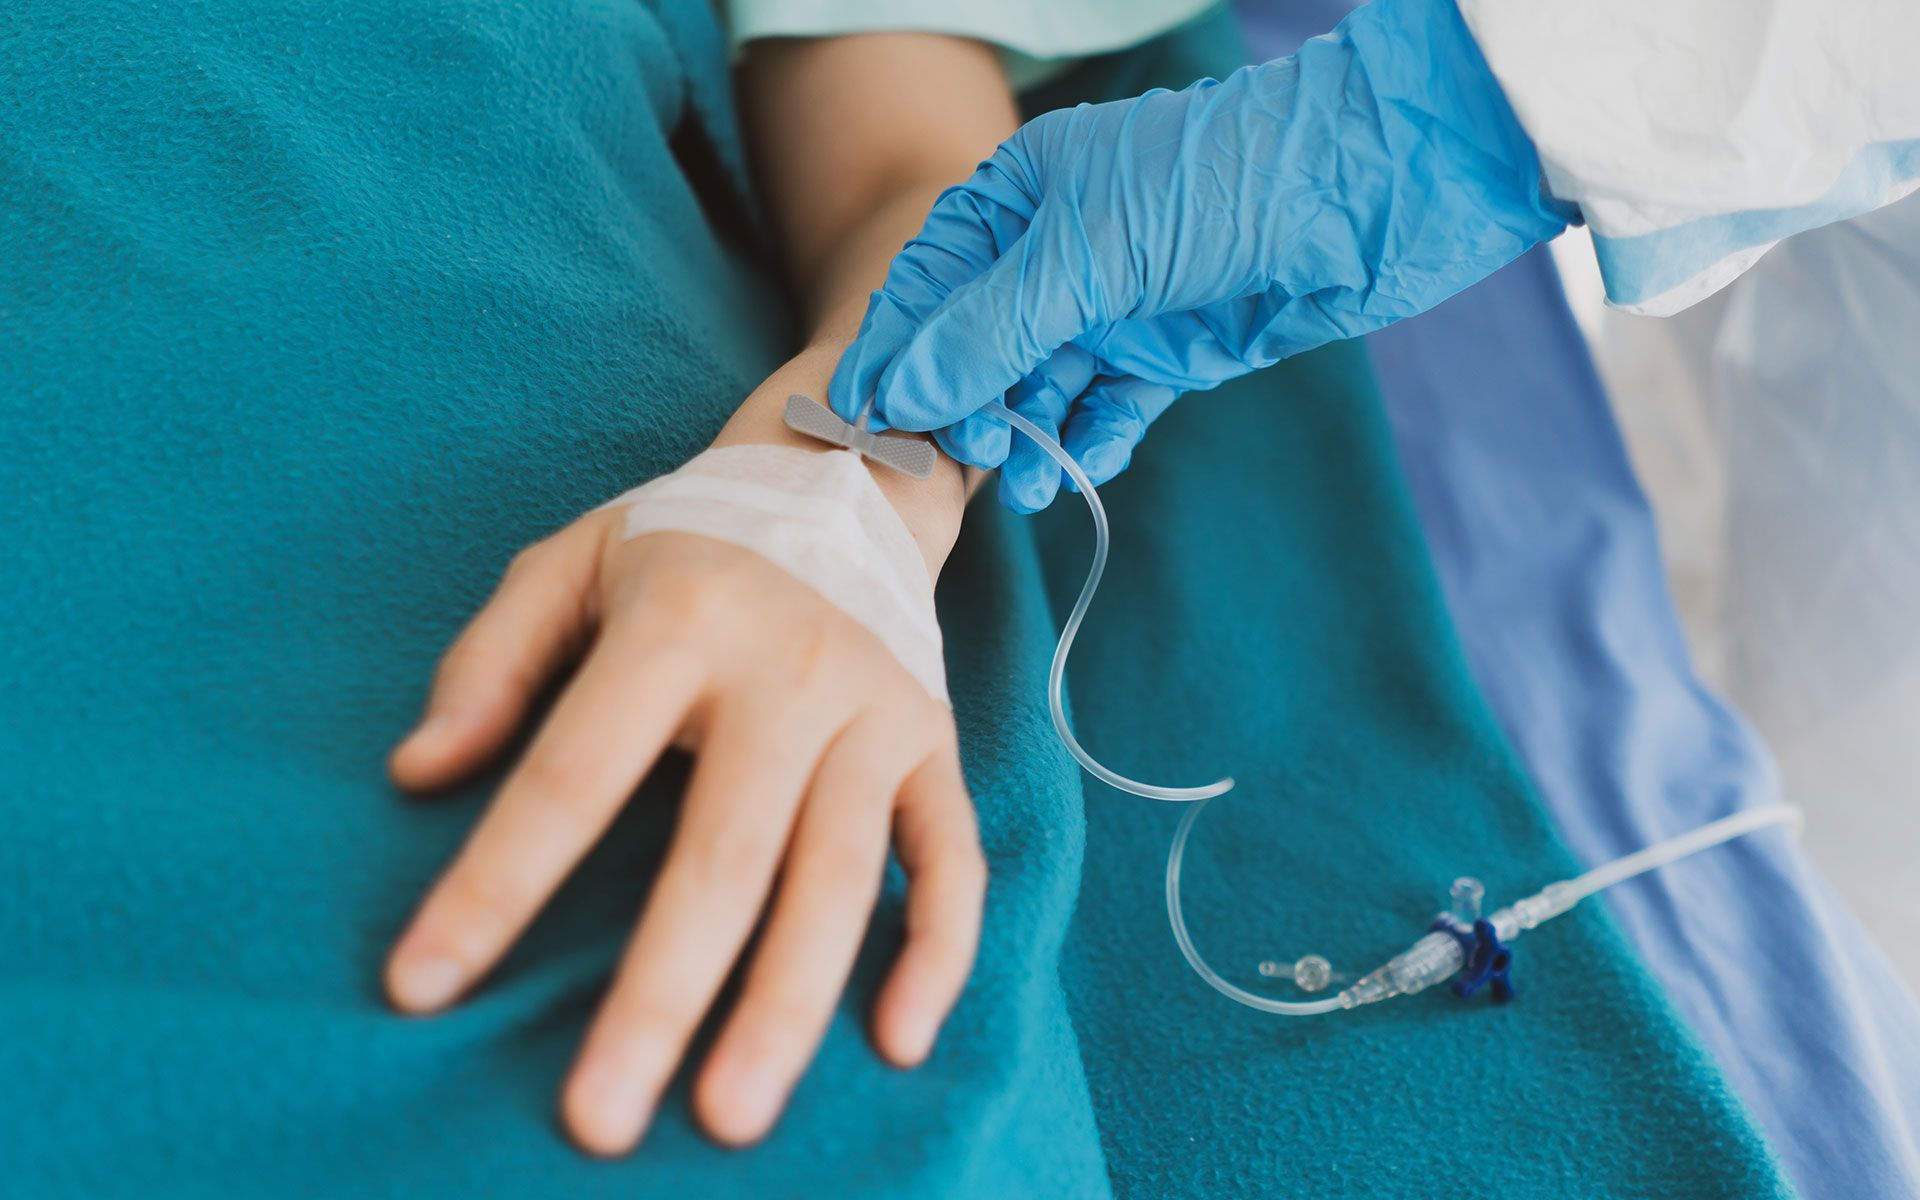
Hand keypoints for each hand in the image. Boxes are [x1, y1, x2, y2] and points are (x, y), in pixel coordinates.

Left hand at [384, 462, 984, 1152]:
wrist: (847, 480)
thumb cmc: (686, 539)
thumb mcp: (571, 561)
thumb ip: (491, 659)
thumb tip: (415, 774)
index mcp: (678, 625)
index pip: (573, 772)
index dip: (494, 885)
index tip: (420, 986)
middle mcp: (787, 673)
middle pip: (722, 855)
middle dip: (658, 995)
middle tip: (599, 1119)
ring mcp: (873, 714)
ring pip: (838, 876)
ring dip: (786, 1002)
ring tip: (732, 1116)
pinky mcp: (932, 744)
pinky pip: (951, 857)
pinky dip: (935, 948)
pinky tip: (894, 1040)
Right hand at [829, 0, 1567, 509]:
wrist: (1362, 199)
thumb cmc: (1214, 193)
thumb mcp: (1084, 258)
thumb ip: (988, 331)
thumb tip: (901, 394)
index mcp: (1019, 197)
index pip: (929, 284)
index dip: (896, 353)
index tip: (863, 422)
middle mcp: (1057, 252)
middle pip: (981, 348)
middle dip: (970, 409)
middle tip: (968, 464)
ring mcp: (1115, 304)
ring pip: (1044, 389)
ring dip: (1033, 440)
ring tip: (1030, 488)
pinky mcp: (1167, 352)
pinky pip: (1109, 409)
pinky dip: (1094, 439)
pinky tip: (1084, 467)